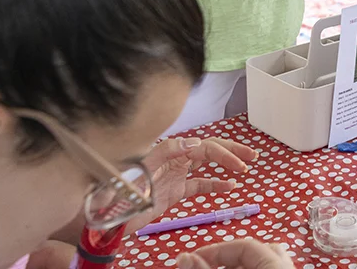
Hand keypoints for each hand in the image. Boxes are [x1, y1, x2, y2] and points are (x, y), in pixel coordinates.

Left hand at [129, 137, 256, 233]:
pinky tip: (229, 186)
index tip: (238, 164)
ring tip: (245, 167)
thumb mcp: (142, 165)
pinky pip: (199, 184)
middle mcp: (176, 158)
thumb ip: (167, 151)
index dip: (224, 153)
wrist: (104, 213)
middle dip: (232, 151)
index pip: (205, 146)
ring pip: (207, 164)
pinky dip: (216, 184)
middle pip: (210, 149)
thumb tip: (196, 142)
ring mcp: (176, 174)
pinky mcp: (174, 191)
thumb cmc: (119, 187)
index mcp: (170, 149)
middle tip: (252, 157)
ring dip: (227, 164)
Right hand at [177, 240, 291, 268]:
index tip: (192, 258)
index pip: (245, 245)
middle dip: (223, 259)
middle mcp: (287, 267)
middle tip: (200, 267)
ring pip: (259, 265)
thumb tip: (184, 258)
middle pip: (254, 254)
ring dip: (233, 267)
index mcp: (278, 265)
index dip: (215, 249)